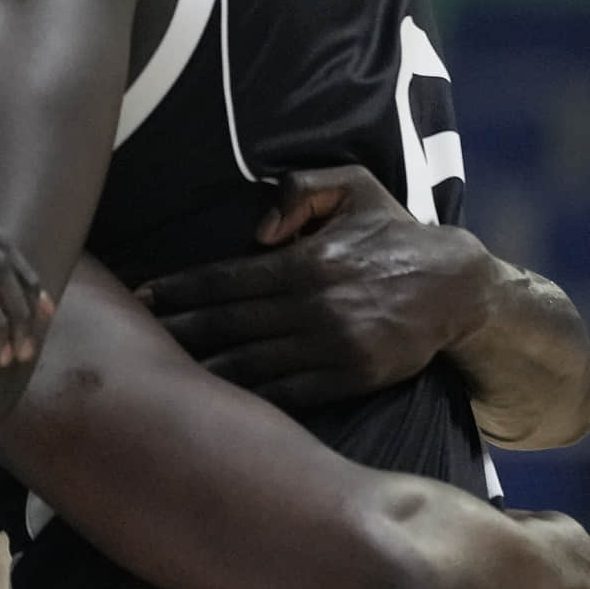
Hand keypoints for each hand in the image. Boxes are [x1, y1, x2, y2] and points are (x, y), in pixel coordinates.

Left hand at [133, 165, 493, 411]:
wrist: (460, 288)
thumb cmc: (395, 232)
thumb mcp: (354, 186)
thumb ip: (299, 189)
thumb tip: (258, 228)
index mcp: (307, 262)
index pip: (226, 278)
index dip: (179, 289)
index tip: (142, 297)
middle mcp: (315, 308)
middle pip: (227, 324)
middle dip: (178, 331)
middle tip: (130, 339)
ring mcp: (332, 348)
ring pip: (251, 363)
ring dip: (202, 369)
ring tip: (159, 373)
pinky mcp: (350, 379)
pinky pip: (288, 393)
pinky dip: (248, 398)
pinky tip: (214, 402)